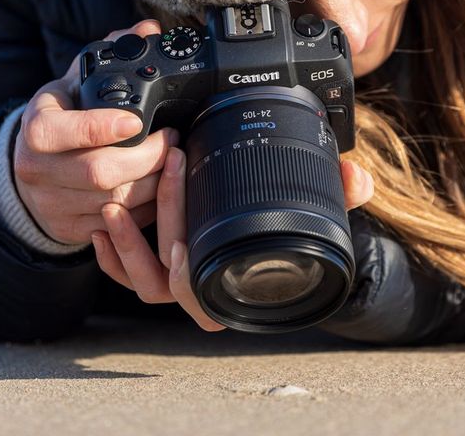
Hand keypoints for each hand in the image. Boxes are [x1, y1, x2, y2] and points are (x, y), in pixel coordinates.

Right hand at [13, 19, 174, 244]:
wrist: (34, 162)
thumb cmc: (65, 115)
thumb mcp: (79, 79)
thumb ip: (114, 51)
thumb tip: (148, 29)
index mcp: (38, 129)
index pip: (66, 133)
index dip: (103, 128)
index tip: (137, 121)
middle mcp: (37, 170)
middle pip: (101, 173)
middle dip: (148, 157)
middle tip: (172, 138)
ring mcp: (52, 204)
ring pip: (116, 202)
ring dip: (155, 182)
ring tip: (173, 159)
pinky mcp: (70, 229)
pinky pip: (119, 224)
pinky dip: (147, 207)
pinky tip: (161, 186)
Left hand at [91, 150, 374, 331]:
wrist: (278, 231)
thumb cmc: (296, 224)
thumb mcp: (319, 206)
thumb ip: (339, 191)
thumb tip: (357, 179)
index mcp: (241, 285)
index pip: (205, 299)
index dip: (186, 281)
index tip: (179, 244)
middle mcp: (207, 292)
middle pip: (168, 279)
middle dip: (166, 220)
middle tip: (172, 165)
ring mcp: (181, 281)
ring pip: (143, 281)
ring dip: (127, 244)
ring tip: (119, 202)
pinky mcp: (161, 265)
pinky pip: (127, 275)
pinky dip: (112, 254)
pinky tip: (106, 220)